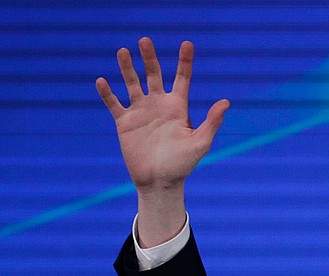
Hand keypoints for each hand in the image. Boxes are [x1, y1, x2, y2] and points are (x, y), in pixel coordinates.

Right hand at [96, 38, 228, 194]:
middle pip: (154, 74)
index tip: (187, 43)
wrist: (159, 182)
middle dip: (150, 58)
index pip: (182, 78)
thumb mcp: (200, 143)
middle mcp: (158, 105)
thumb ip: (212, 122)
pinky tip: (102, 81)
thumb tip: (226, 102)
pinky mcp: (125, 123)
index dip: (185, 61)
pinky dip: (107, 93)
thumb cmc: (183, 165)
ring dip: (127, 68)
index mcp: (178, 107)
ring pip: (132, 83)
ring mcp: (141, 112)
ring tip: (122, 51)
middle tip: (145, 40)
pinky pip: (114, 104)